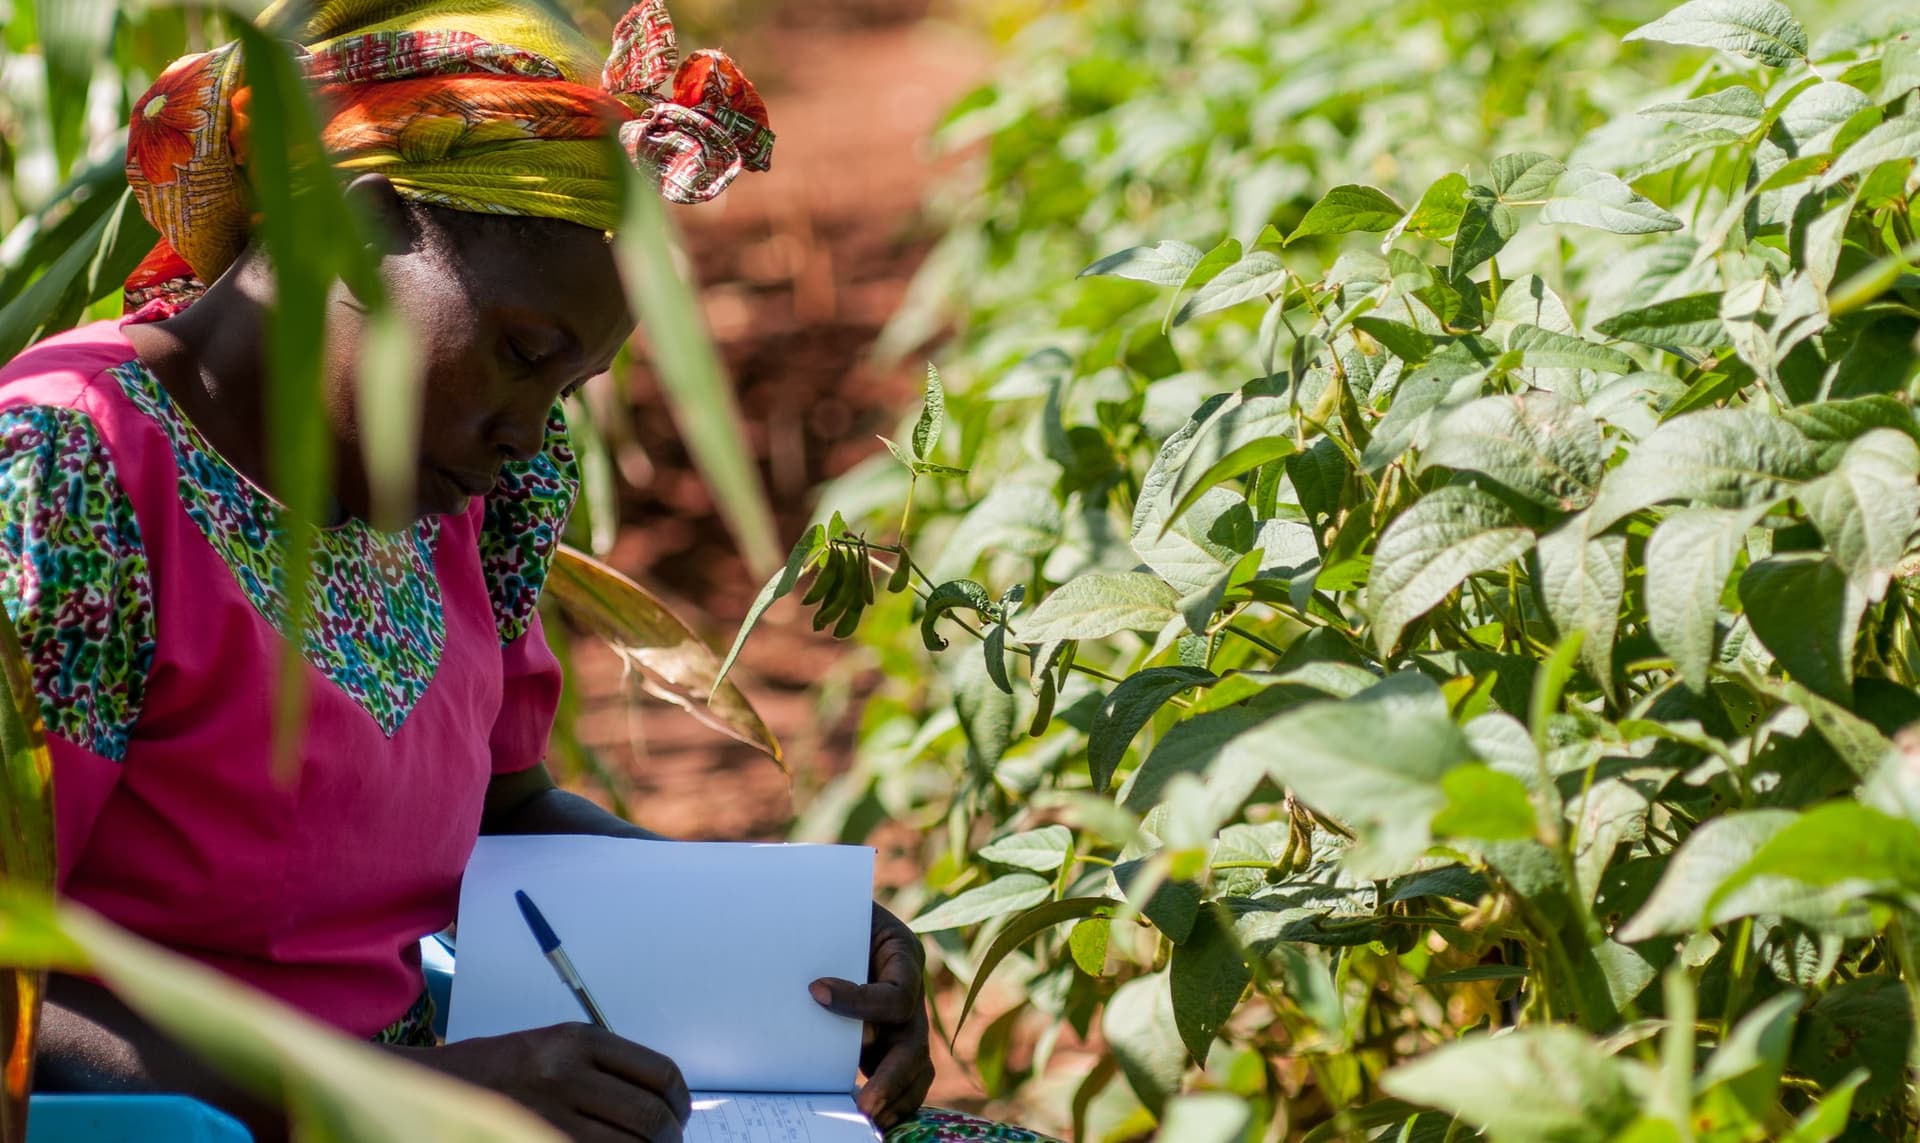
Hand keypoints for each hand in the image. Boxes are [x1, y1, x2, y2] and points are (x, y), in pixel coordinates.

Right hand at [414, 1023, 691, 1141]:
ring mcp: (547, 1113)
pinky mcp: (533, 1138)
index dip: (680, 1103)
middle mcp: (566, 1072)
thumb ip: (606, 1068)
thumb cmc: (504, 1070)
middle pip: (650, 1117)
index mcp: (579, 1040)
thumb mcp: (557, 1048)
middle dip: (668, 1139)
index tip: (679, 1116)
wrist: (431, 1086)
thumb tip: (662, 1105)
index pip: (660, 1074)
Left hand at [810, 904, 933, 1129]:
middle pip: (916, 1044)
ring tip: (869, 1119)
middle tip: (865, 1105)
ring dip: (895, 1097)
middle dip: (891, 1078)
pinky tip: (872, 1117)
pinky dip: (893, 1101)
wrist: (833, 912)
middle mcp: (911, 990)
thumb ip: (825, 933)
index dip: (860, 1001)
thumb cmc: (831, 908)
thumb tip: (801, 974)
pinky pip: (906, 1078)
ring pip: (918, 1068)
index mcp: (903, 953)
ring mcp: (904, 1021)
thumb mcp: (834, 908)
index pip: (896, 993)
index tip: (815, 993)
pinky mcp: (890, 1041)